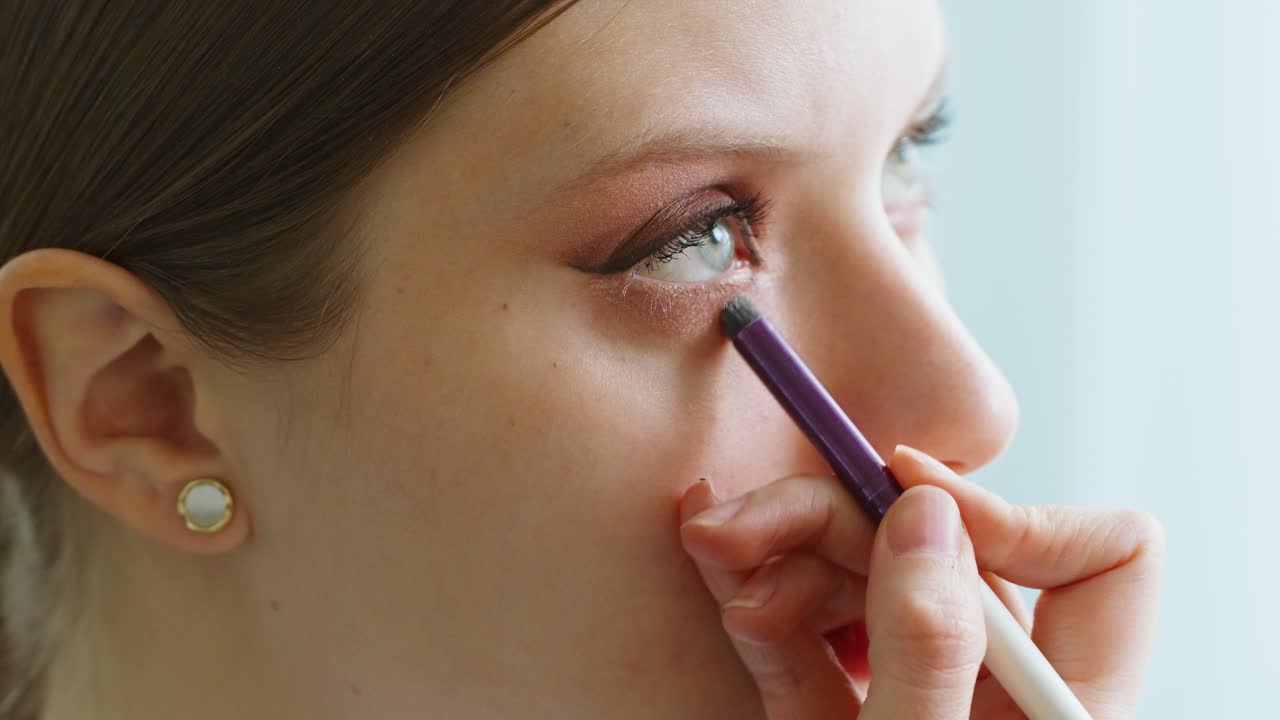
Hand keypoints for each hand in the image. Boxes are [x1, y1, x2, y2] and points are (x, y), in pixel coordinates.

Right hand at [678, 445, 1163, 718]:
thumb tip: (924, 515)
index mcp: (1056, 705)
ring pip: (859, 584)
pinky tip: (723, 577)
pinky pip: (808, 640)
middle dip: (836, 519)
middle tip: (745, 512)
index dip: (1008, 515)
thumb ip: (925, 650)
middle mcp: (990, 686)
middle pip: (937, 552)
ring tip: (712, 544)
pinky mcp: (842, 713)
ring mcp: (912, 693)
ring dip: (778, 554)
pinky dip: (762, 604)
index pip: (1099, 560)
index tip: (908, 505)